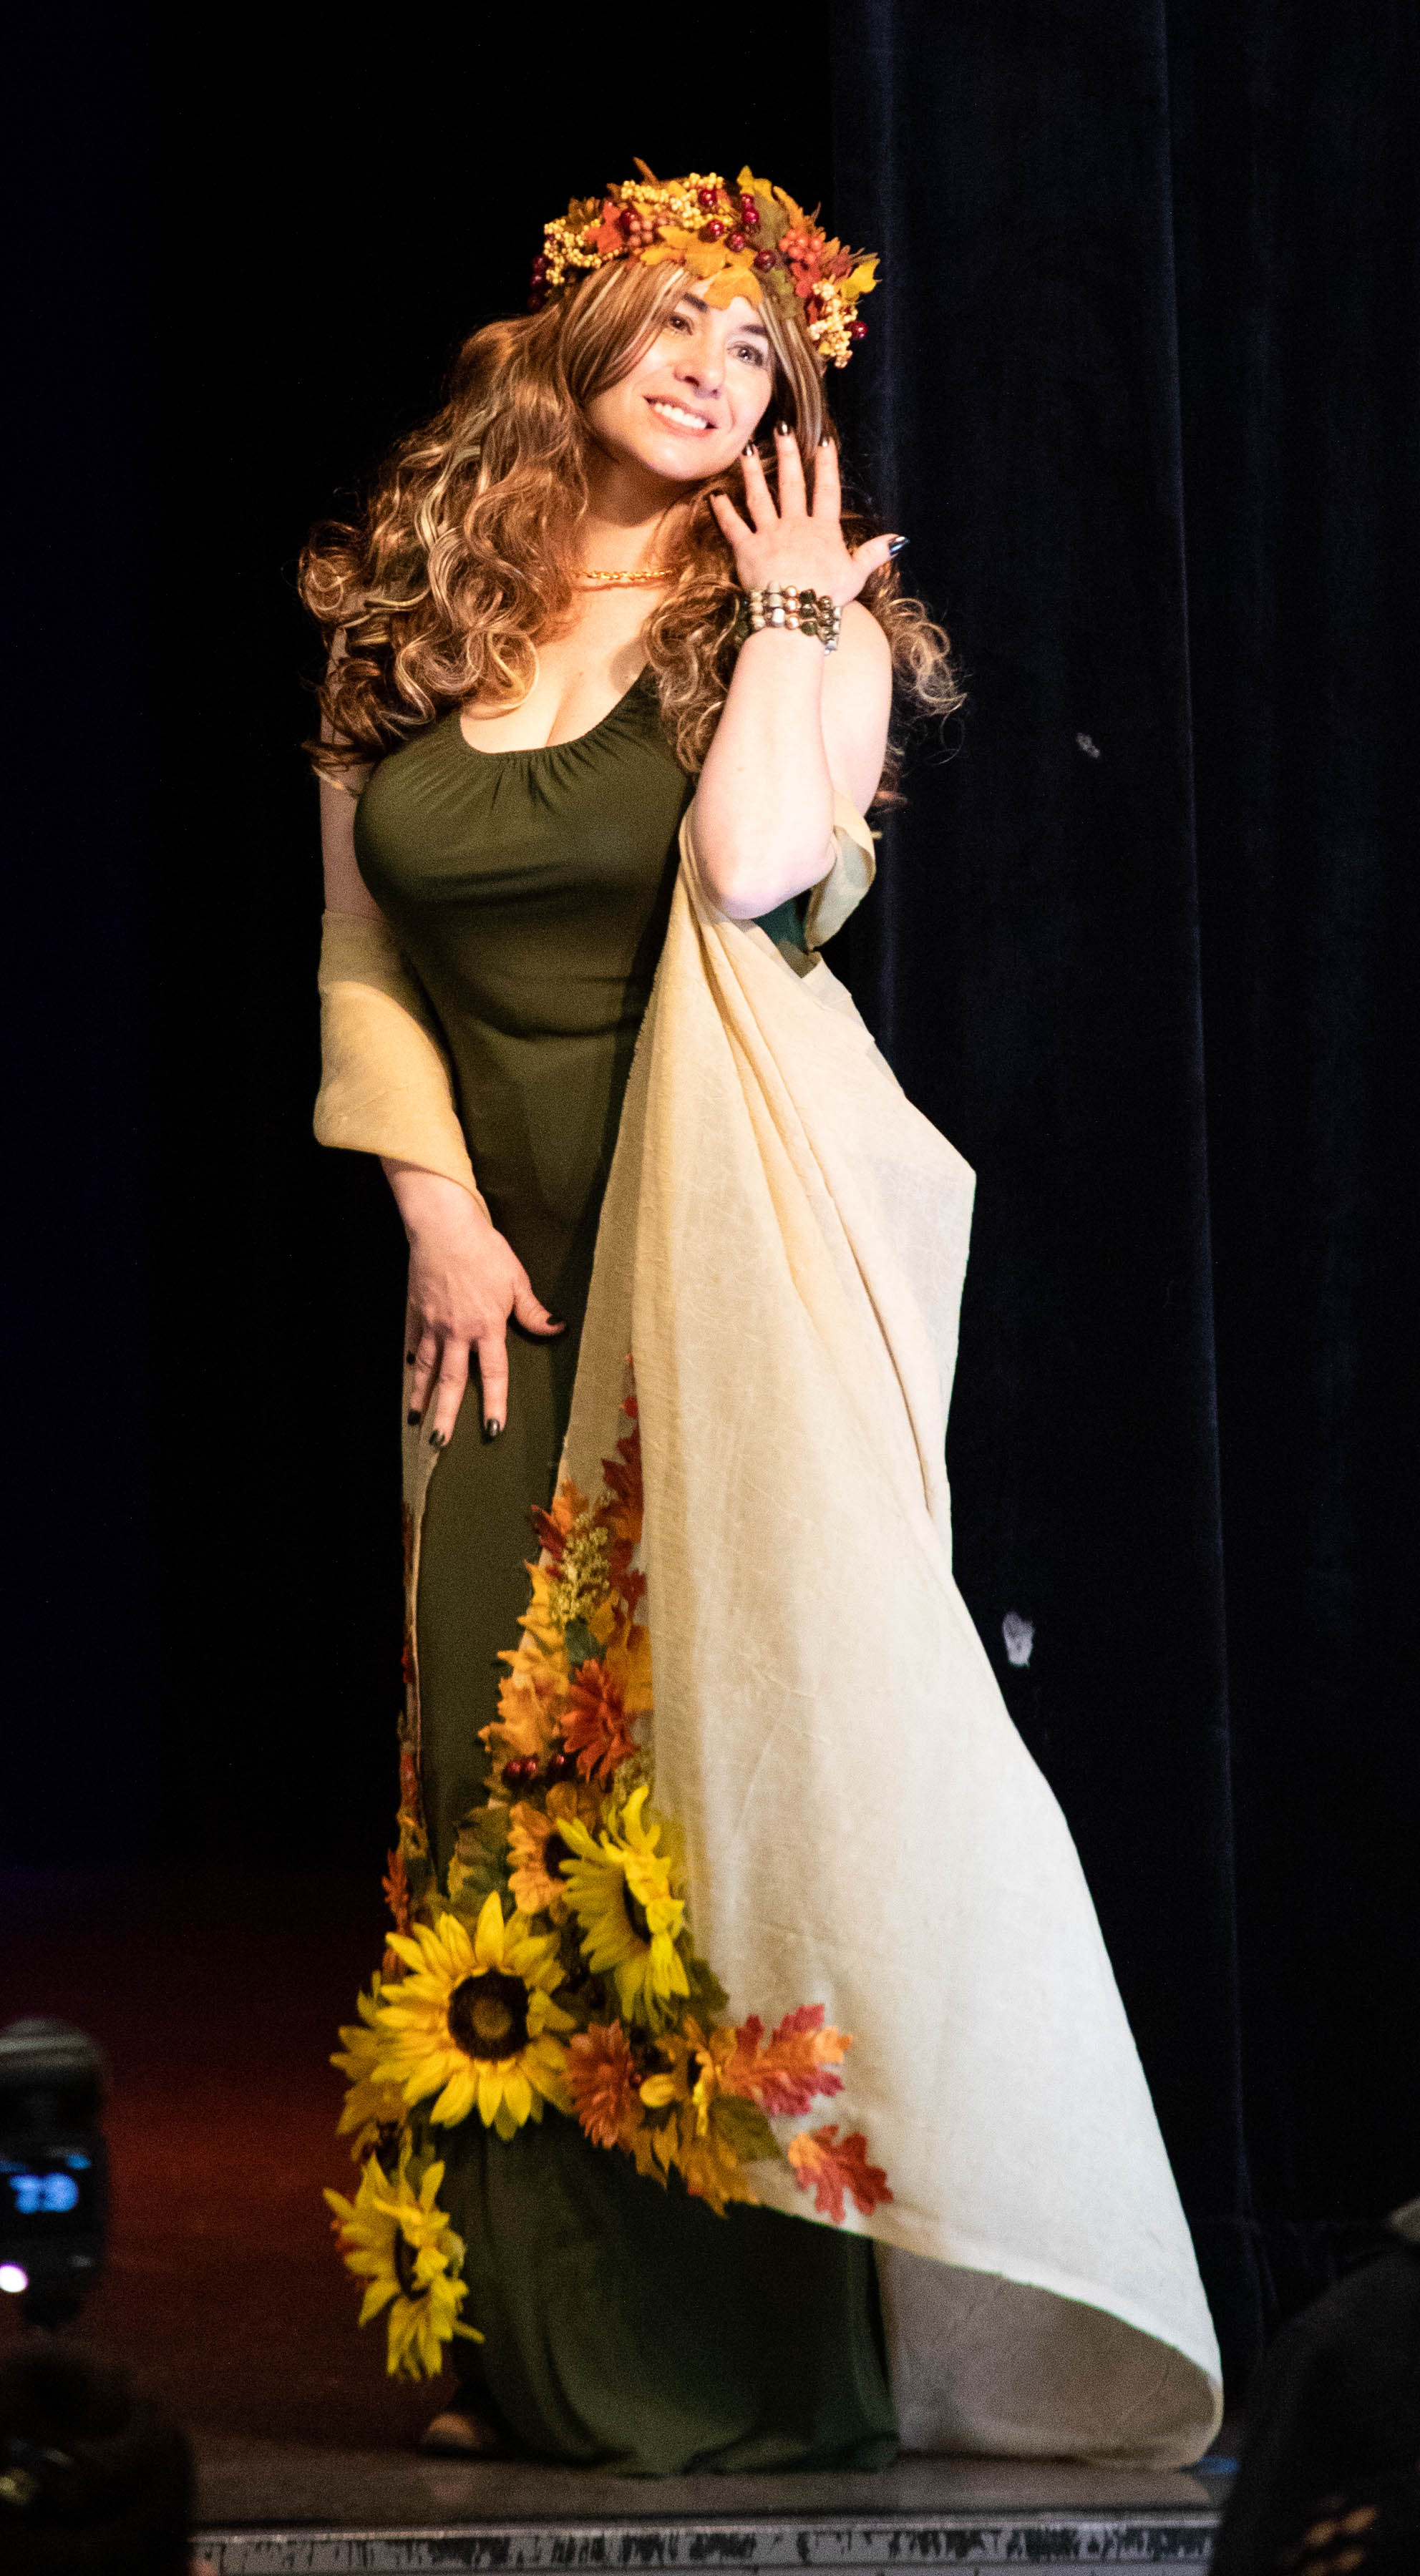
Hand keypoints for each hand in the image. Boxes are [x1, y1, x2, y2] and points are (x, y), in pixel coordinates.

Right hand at [386, 1165, 563, 1445]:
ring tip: (416, 1420)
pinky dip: (412, 1360)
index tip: (493, 1430)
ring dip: (421, 1396)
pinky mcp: (416, 1311)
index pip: (493, 1374)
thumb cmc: (484, 1249)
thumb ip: (533, 1311)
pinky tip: (410, 1374)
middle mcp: (458, 1332)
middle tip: (439, 1443)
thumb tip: (556, 1328)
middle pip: (452, 1381)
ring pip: (427, 1368)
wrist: (443, 1226)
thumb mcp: (516, 1279)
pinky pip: (413, 1342)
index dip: (494, 1404)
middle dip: (446, 1415)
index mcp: (487, 1326)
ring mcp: (433, 1323)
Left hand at [707, 427, 896, 608]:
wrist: (796, 611)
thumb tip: (899, 540)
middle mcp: (795, 525)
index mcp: (823, 530)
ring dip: (751, 473)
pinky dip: (723, 512)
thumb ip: (874, 553)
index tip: (823, 441)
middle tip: (781, 429)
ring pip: (759, 498)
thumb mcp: (856, 575)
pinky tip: (715, 496)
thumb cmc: (828, 596)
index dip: (827, 464)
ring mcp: (769, 535)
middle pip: (791, 484)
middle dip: (787, 455)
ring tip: (745, 451)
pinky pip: (733, 527)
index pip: (826, 490)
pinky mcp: (747, 549)